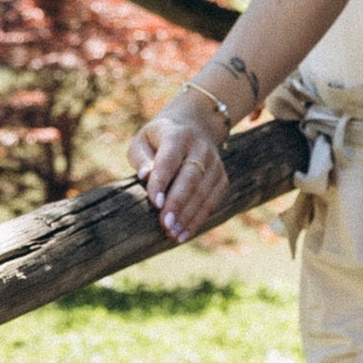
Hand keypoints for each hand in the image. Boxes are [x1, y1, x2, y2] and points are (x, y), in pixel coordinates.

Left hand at [129, 88, 231, 243]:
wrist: (193, 127)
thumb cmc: (158, 141)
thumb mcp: (142, 142)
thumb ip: (141, 158)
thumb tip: (145, 176)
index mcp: (178, 135)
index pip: (170, 160)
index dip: (162, 181)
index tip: (154, 203)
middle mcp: (201, 148)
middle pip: (191, 178)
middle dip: (178, 203)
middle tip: (165, 224)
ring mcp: (215, 163)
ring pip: (204, 192)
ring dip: (188, 216)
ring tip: (172, 234)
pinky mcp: (222, 178)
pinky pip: (212, 201)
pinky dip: (198, 219)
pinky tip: (184, 234)